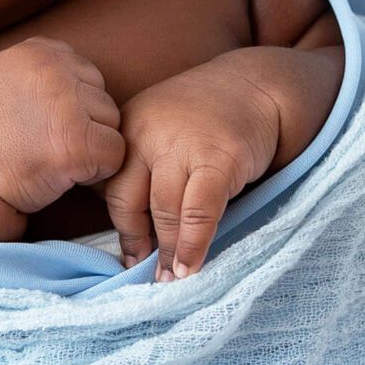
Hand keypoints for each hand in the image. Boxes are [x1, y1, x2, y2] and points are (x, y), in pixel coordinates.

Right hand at [0, 38, 127, 216]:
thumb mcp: (6, 79)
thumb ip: (47, 72)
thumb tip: (89, 82)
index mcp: (37, 49)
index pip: (86, 75)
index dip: (71, 107)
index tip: (40, 124)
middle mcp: (54, 68)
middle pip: (102, 97)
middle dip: (84, 124)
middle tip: (44, 143)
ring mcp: (68, 104)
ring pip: (112, 124)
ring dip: (91, 147)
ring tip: (51, 156)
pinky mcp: (80, 141)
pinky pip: (116, 154)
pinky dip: (97, 171)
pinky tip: (63, 173)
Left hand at [102, 68, 279, 281]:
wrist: (256, 86)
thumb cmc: (204, 118)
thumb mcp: (158, 130)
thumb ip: (142, 169)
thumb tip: (135, 237)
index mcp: (126, 127)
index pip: (108, 185)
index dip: (119, 225)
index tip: (128, 255)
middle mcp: (147, 133)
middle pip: (127, 200)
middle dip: (135, 242)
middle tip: (144, 272)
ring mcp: (183, 145)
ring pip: (163, 211)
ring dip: (166, 252)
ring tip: (171, 278)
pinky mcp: (219, 159)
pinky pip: (198, 213)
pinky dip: (193, 245)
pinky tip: (191, 266)